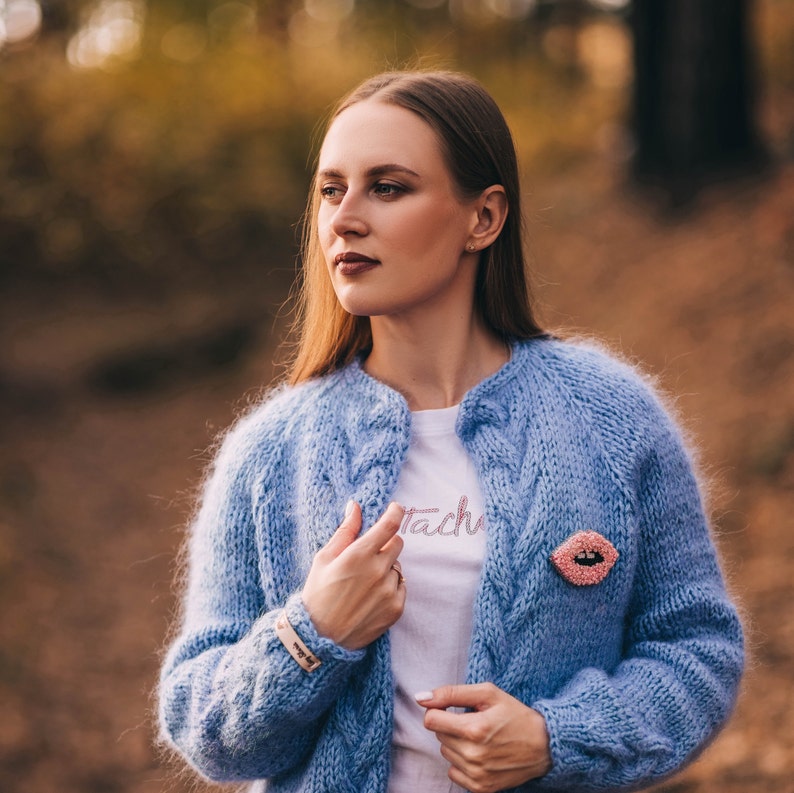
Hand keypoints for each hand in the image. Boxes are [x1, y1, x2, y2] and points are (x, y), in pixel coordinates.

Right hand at [301, 501, 405, 649]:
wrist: (320, 638)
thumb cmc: (318, 594)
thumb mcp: (324, 558)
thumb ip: (345, 531)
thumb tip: (355, 506)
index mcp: (359, 555)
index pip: (389, 525)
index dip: (396, 512)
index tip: (396, 508)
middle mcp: (378, 571)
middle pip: (397, 543)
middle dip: (385, 543)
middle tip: (368, 555)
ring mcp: (389, 591)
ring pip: (397, 566)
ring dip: (386, 568)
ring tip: (363, 583)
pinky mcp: (396, 608)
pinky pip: (401, 586)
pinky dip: (390, 587)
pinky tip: (371, 596)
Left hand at [416, 683, 551, 792]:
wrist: (544, 746)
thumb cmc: (514, 714)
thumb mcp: (487, 693)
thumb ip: (451, 693)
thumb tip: (420, 698)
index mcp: (473, 728)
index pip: (430, 720)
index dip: (438, 711)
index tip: (452, 709)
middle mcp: (473, 755)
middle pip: (438, 736)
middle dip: (450, 725)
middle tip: (473, 722)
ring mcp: (477, 774)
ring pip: (445, 753)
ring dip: (456, 743)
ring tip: (479, 737)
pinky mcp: (480, 788)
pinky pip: (453, 773)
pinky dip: (461, 763)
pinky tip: (479, 754)